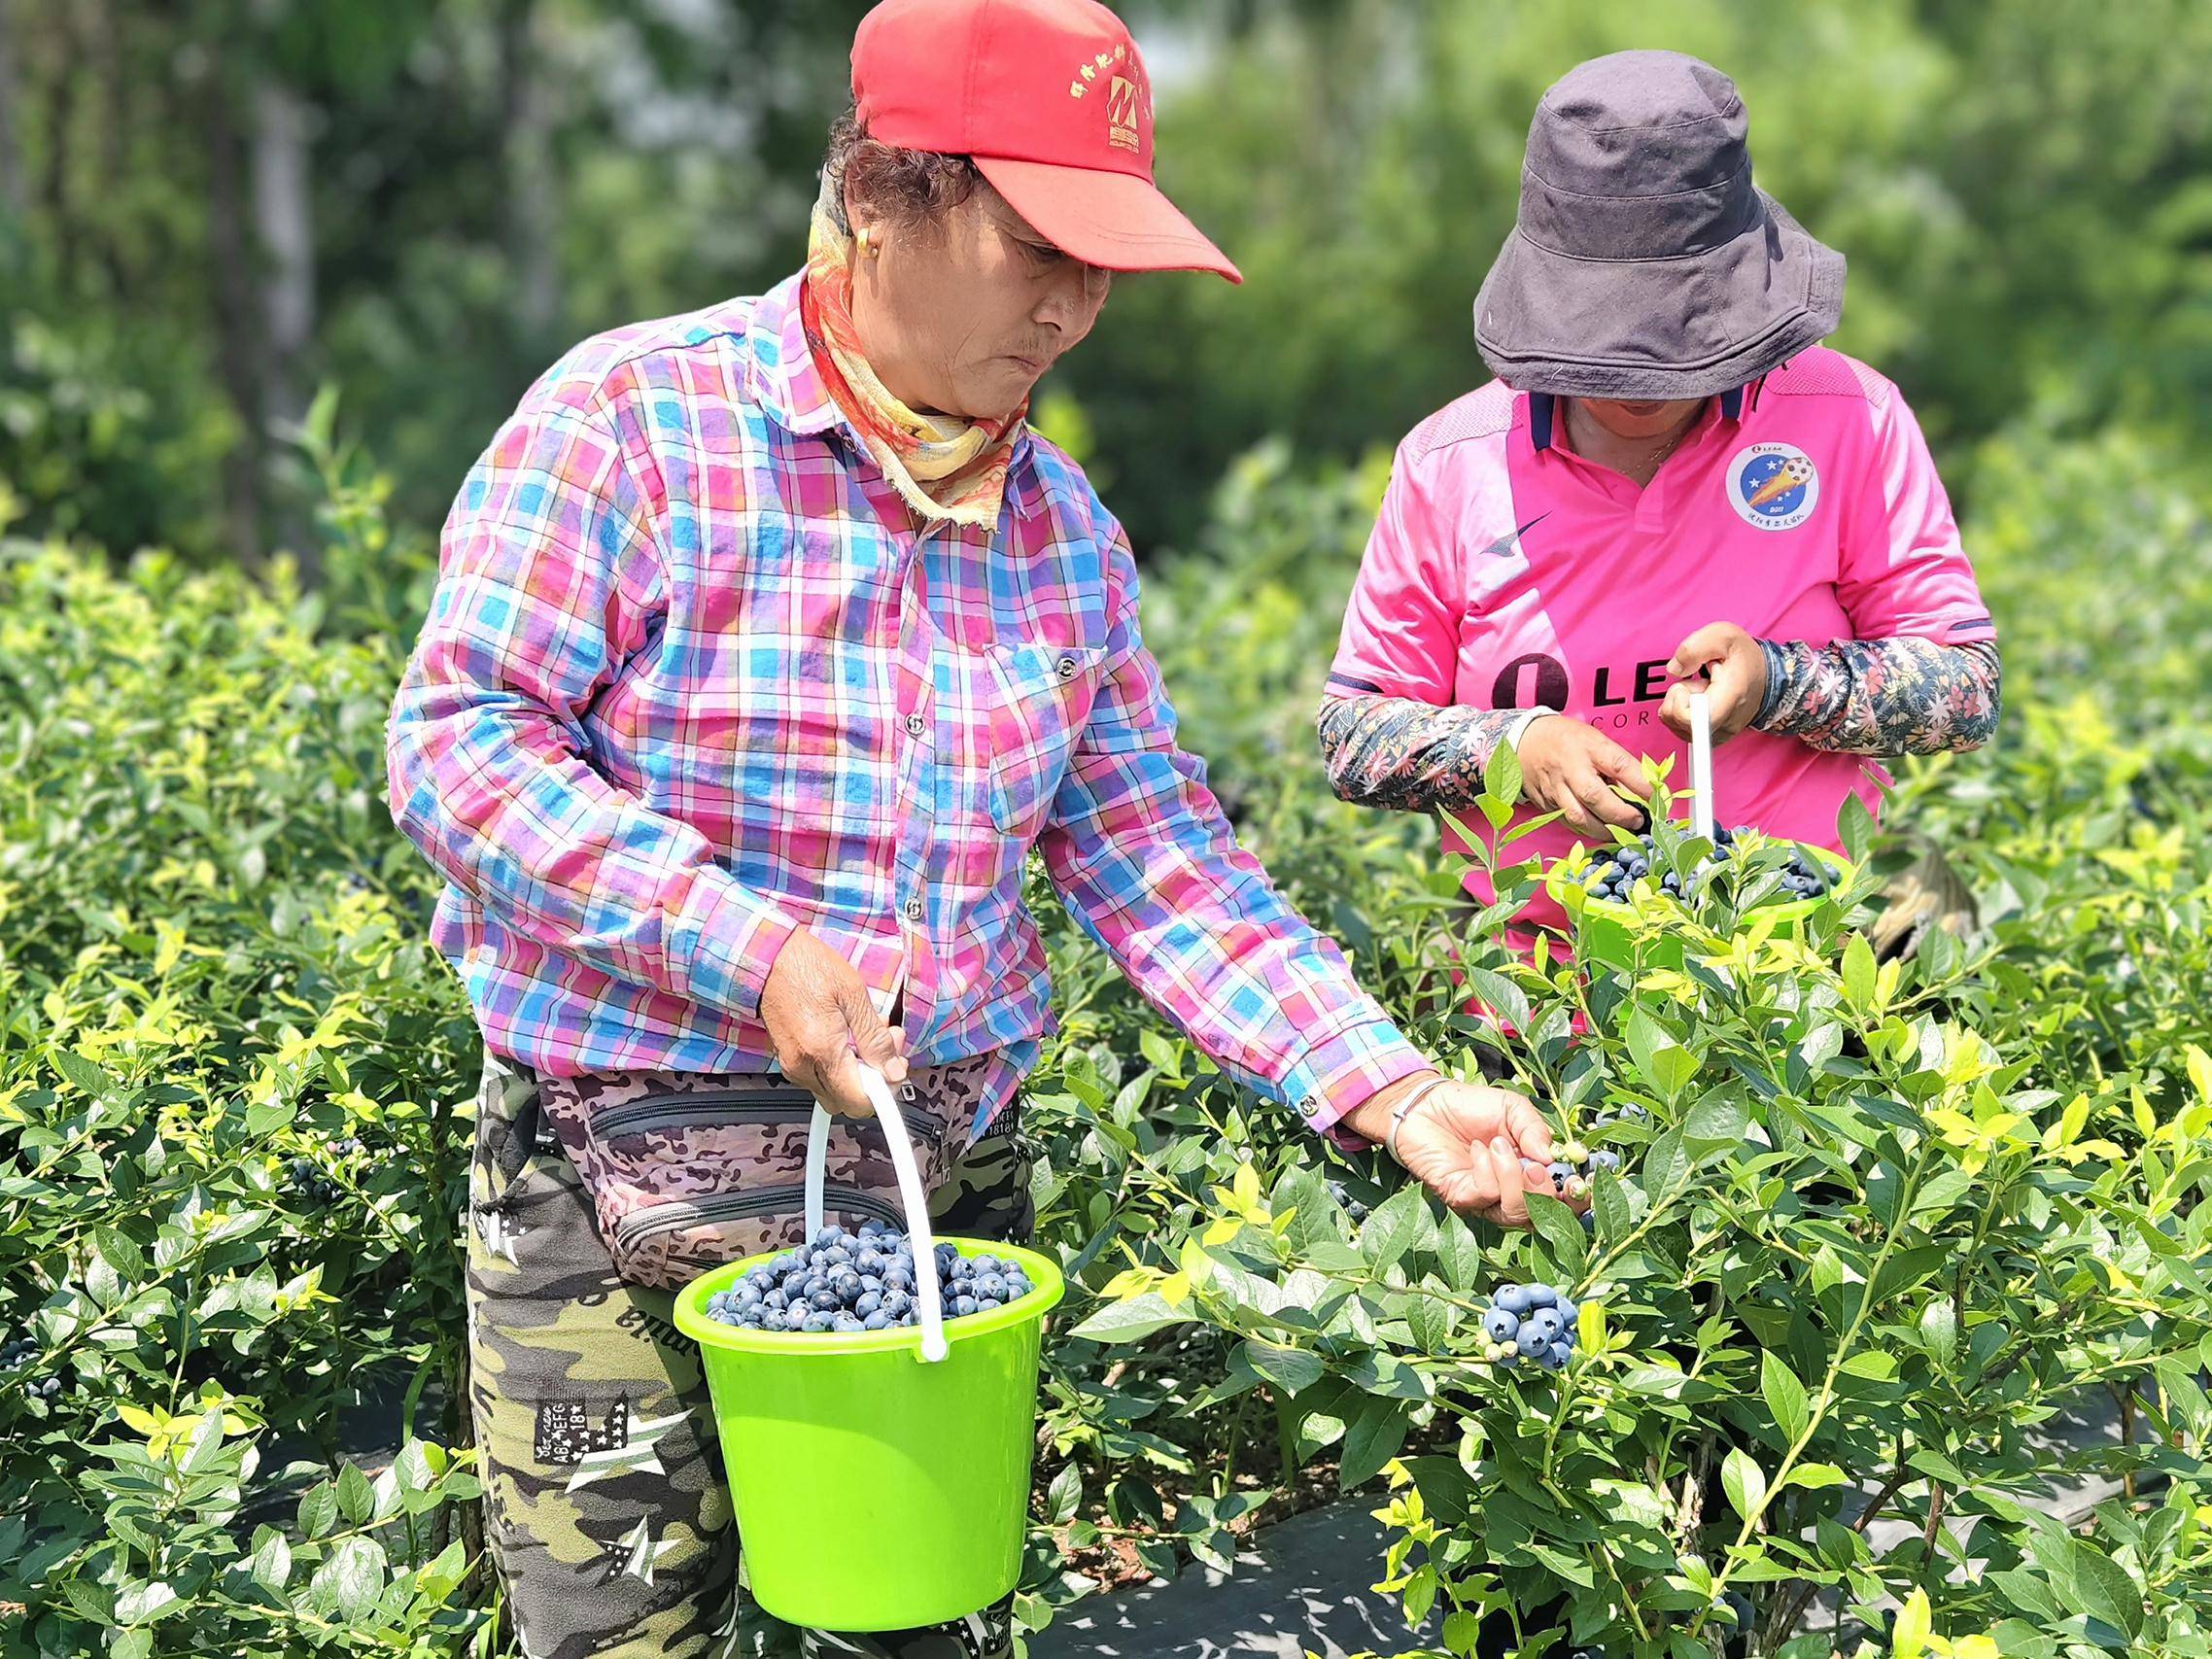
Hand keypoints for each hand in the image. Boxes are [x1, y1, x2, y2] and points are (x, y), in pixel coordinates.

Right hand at [757, 929, 907, 1115]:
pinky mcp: (788, 1060)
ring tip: (867, 1035)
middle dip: (874, 1080)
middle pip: (848, 1103)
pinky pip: (821, 1078)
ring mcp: (792, 1066)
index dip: (885, 1091)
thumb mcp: (852, 994)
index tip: (895, 1068)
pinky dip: (840, 1067)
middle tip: (886, 1046)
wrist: (766, 957)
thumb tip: (892, 1069)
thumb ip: (874, 1037)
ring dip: (858, 1073)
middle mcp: (803, 1066)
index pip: (859, 1102)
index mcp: (821, 1050)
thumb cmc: (807, 967)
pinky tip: (848, 1038)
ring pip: (835, 1092)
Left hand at [1342, 1073, 1565, 1227]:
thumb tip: (1550, 1159)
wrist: (1427, 1104)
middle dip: (1544, 1192)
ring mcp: (1487, 1199)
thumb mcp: (1512, 1108)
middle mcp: (1513, 1190)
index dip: (1577, 1198)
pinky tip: (1477, 1149)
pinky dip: (1486, 1170)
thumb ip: (1534, 1130)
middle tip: (1534, 1166)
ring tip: (1498, 1145)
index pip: (1563, 1198)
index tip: (1581, 1184)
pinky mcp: (1461, 1198)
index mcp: (1532, 1170)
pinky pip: (1485, 1195)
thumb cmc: (1471, 1107)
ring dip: (1512, 1177)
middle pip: (1542, 1214)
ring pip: (1515, 1211)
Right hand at [1514, 715, 1650, 837]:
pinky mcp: (1546, 804)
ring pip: (1578, 817)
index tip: (1656, 798)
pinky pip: (1567, 823)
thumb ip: (1617, 765)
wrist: (1526, 742)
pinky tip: (1600, 831)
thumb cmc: (1568, 741)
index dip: (1641, 784)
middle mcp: (1570, 769)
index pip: (1619, 766)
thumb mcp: (1597, 741)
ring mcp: (1555, 789)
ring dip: (1603, 830)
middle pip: (1595, 797)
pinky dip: (1586, 830)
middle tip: (1638, 822)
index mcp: (1588, 747)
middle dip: (1620, 815)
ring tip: (1621, 834)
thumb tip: (1643, 791)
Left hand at [1661, 622, 1766, 743]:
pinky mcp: (1711, 739)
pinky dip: (1683, 712)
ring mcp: (1718, 734)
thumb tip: (1673, 669)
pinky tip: (1701, 699)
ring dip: (1681, 703)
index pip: (1691, 719)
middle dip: (1679, 695)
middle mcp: (1725, 723)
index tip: (1689, 685)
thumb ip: (1693, 648)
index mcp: (1729, 697)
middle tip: (1699, 681)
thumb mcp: (1722, 635)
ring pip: (1675, 725)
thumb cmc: (1743, 657)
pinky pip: (1680, 728)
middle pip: (1677, 721)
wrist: (1764, 676)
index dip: (1679, 702)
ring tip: (1702, 689)